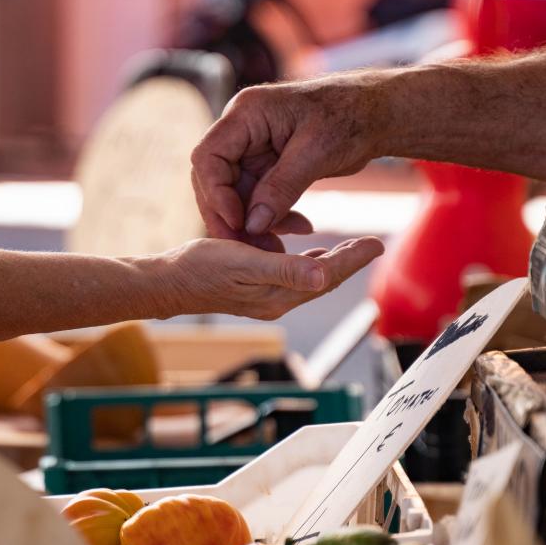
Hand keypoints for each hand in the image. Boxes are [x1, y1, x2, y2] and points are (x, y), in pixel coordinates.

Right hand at [158, 236, 383, 319]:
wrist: (168, 283)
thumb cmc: (201, 269)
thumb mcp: (243, 262)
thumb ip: (284, 270)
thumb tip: (323, 278)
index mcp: (278, 294)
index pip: (326, 276)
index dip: (352, 259)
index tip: (377, 244)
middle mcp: (277, 300)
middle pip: (322, 280)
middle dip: (347, 261)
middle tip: (370, 244)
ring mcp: (266, 296)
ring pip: (308, 278)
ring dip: (330, 262)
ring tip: (348, 247)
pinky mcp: (254, 289)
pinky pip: (290, 275)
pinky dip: (306, 263)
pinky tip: (308, 253)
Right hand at [191, 73, 386, 248]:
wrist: (375, 113)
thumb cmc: (350, 118)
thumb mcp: (316, 153)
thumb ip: (281, 188)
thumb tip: (252, 225)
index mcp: (245, 114)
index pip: (208, 156)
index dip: (215, 193)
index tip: (237, 223)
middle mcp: (241, 131)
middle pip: (214, 178)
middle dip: (229, 214)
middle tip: (246, 246)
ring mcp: (252, 149)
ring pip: (235, 193)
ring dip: (252, 221)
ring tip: (277, 245)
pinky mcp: (266, 166)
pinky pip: (257, 197)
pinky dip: (272, 216)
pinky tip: (298, 227)